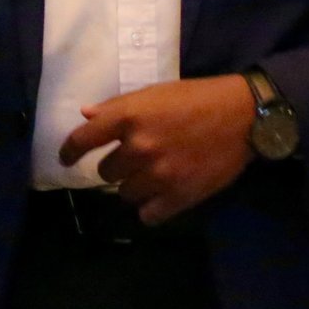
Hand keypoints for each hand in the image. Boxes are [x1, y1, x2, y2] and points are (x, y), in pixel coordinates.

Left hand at [57, 75, 257, 225]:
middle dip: (116, 166)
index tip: (65, 159)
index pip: (83, 139)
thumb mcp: (154, 93)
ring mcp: (158, 175)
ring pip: (125, 193)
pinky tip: (159, 197)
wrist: (243, 117)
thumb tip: (86, 115)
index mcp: (129, 117)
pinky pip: (148, 215)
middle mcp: (139, 147)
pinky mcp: (179, 196)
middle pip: (105, 171)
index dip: (69, 151)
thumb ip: (118, 107)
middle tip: (134, 160)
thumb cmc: (197, 98)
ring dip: (133, 186)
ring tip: (151, 176)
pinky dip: (150, 208)